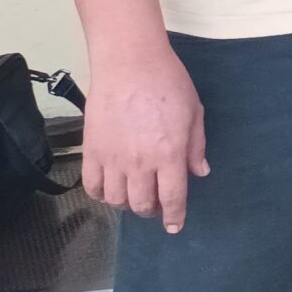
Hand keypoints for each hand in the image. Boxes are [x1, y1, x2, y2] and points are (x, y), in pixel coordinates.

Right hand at [82, 43, 207, 232]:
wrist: (130, 65)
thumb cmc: (168, 83)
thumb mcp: (194, 112)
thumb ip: (196, 146)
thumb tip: (200, 172)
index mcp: (169, 154)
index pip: (173, 198)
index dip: (174, 216)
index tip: (175, 226)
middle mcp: (140, 163)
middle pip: (142, 204)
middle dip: (152, 211)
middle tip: (157, 206)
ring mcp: (113, 159)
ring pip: (116, 200)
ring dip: (127, 204)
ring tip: (135, 195)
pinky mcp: (92, 152)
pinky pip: (92, 186)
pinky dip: (101, 194)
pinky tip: (110, 189)